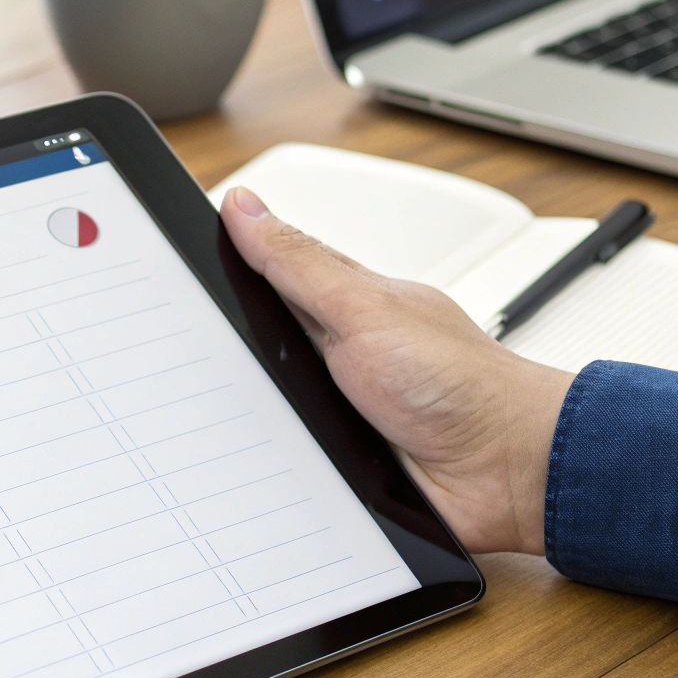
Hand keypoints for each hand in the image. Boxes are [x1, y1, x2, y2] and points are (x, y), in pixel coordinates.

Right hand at [220, 187, 573, 554]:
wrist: (506, 471)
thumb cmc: (461, 384)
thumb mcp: (363, 308)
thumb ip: (298, 263)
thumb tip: (245, 207)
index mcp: (341, 303)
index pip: (261, 276)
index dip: (219, 275)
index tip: (171, 275)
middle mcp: (336, 352)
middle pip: (253, 348)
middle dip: (223, 360)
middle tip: (204, 363)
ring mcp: (334, 408)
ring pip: (261, 407)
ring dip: (251, 419)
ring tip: (248, 418)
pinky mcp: (335, 459)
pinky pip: (283, 458)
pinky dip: (273, 463)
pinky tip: (265, 463)